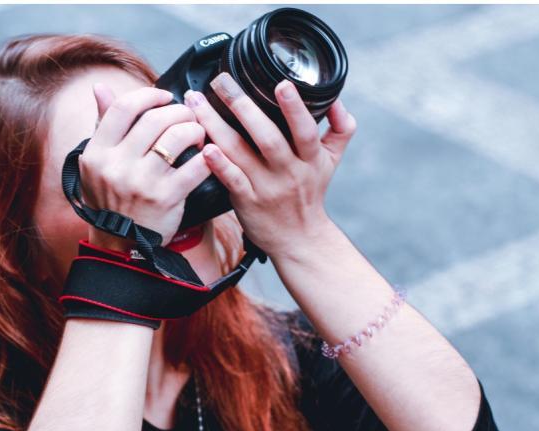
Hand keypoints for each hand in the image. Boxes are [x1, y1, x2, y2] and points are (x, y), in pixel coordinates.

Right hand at [80, 83, 210, 250]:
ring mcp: (141, 183)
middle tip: (188, 117)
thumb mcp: (98, 164)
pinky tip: (209, 156)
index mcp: (97, 153)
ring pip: (177, 137)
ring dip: (195, 130)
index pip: (123, 108)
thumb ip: (103, 124)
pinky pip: (196, 167)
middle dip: (179, 112)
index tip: (164, 97)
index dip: (148, 95)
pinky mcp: (166, 199)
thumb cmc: (113, 198)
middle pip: (155, 119)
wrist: (121, 244)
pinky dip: (208, 157)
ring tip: (198, 134)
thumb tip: (100, 87)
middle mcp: (116, 166)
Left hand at [183, 72, 356, 257]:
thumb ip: (341, 127)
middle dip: (243, 107)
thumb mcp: (332, 160)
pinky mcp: (246, 201)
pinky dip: (218, 164)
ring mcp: (265, 187)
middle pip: (268, 137)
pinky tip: (204, 148)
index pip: (305, 130)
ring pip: (240, 152)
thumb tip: (335, 98)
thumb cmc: (311, 194)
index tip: (282, 84)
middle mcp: (288, 172)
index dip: (295, 108)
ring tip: (197, 103)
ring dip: (216, 125)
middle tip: (223, 82)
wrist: (299, 239)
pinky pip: (230, 180)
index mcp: (310, 158)